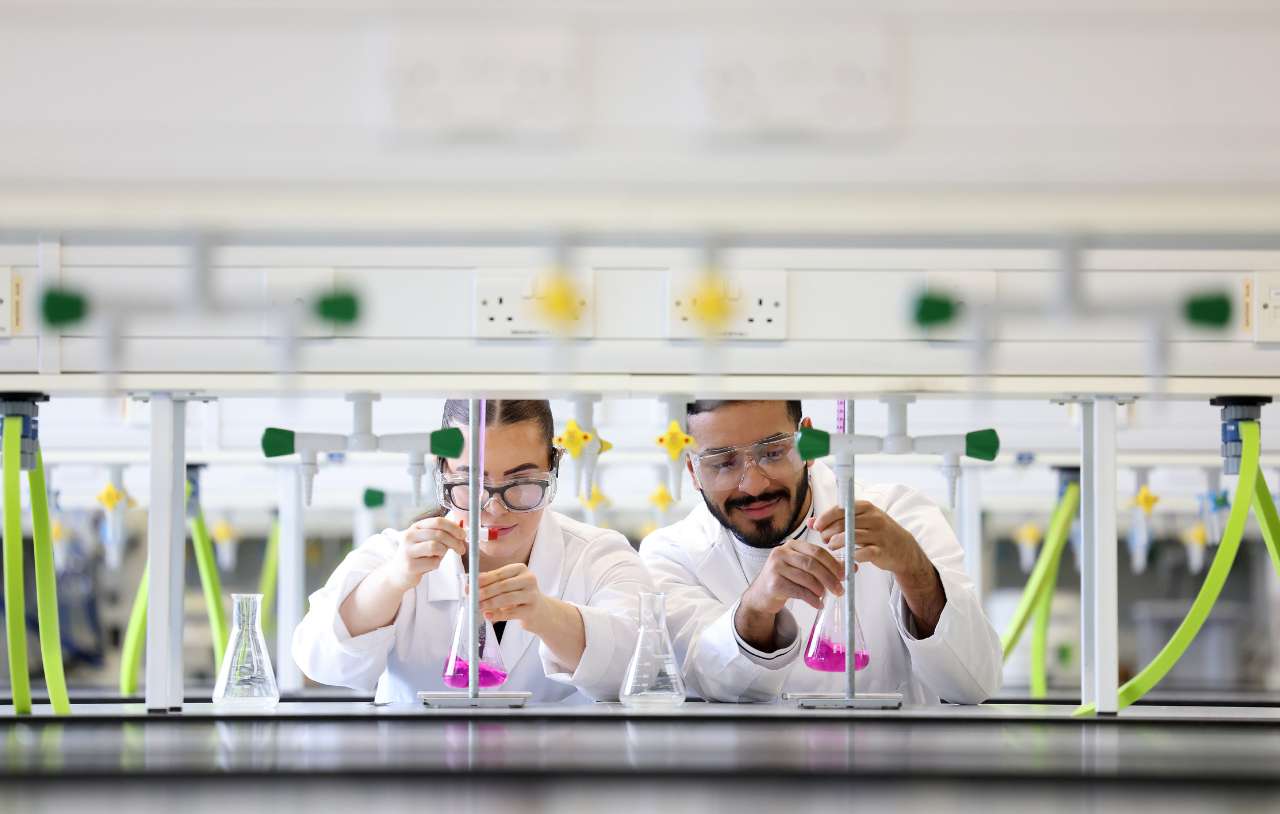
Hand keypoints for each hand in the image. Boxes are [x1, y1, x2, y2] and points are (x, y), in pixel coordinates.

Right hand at [383, 516, 466, 591]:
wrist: (398, 573)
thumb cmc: (418, 555)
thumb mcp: (427, 540)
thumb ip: (442, 534)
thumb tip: (462, 530)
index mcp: (416, 527)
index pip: (438, 521)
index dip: (454, 528)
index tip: (463, 535)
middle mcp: (409, 536)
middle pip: (439, 534)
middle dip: (454, 542)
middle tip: (461, 549)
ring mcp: (408, 550)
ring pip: (436, 547)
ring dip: (443, 553)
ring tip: (439, 556)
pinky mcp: (410, 565)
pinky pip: (433, 562)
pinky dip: (436, 564)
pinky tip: (429, 565)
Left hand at [476, 563, 546, 625]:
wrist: (541, 611)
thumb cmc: (519, 596)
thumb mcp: (508, 585)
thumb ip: (492, 582)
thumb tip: (471, 582)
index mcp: (521, 569)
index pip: (500, 573)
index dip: (484, 579)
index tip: (470, 585)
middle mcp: (529, 579)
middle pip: (503, 585)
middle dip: (485, 591)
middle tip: (472, 597)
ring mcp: (532, 595)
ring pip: (507, 598)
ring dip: (490, 603)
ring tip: (478, 607)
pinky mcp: (532, 610)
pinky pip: (512, 612)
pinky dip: (498, 615)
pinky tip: (488, 615)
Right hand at [740, 538, 844, 613]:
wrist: (761, 594)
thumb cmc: (786, 579)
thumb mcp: (804, 569)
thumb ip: (826, 566)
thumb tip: (853, 567)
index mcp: (792, 545)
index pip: (817, 551)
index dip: (833, 563)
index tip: (845, 575)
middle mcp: (781, 553)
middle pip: (812, 564)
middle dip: (829, 578)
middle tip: (840, 590)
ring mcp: (775, 568)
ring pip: (806, 578)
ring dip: (820, 590)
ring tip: (825, 596)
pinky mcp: (773, 584)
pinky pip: (799, 592)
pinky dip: (812, 599)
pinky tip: (818, 603)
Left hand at [810, 501, 930, 579]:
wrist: (904, 549)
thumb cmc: (877, 533)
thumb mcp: (859, 522)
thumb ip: (835, 521)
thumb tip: (811, 523)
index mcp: (867, 507)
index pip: (841, 509)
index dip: (825, 518)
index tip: (817, 527)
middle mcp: (874, 518)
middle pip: (843, 523)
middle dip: (828, 532)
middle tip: (824, 539)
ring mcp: (879, 534)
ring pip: (850, 537)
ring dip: (836, 543)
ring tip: (831, 546)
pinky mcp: (881, 551)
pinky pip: (861, 553)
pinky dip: (850, 556)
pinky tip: (846, 557)